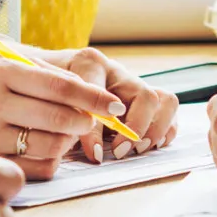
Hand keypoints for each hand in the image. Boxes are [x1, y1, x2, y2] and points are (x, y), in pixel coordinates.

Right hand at [0, 53, 161, 179]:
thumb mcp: (9, 72)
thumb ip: (49, 78)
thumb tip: (93, 98)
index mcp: (1, 73)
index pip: (60, 86)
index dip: (93, 97)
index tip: (115, 105)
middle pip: (59, 118)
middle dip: (84, 121)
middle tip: (89, 122)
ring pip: (52, 145)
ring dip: (68, 142)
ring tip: (63, 134)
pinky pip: (38, 168)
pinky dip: (51, 160)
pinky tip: (44, 149)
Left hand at [36, 46, 180, 165]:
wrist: (53, 74)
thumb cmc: (50, 87)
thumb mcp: (47, 98)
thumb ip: (62, 117)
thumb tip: (93, 152)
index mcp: (90, 64)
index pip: (98, 91)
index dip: (97, 126)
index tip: (95, 153)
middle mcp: (118, 72)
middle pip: (145, 95)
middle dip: (137, 128)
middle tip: (119, 151)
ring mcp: (135, 84)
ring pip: (166, 100)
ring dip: (156, 129)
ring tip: (138, 149)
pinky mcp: (146, 99)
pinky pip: (169, 111)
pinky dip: (165, 131)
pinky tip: (148, 146)